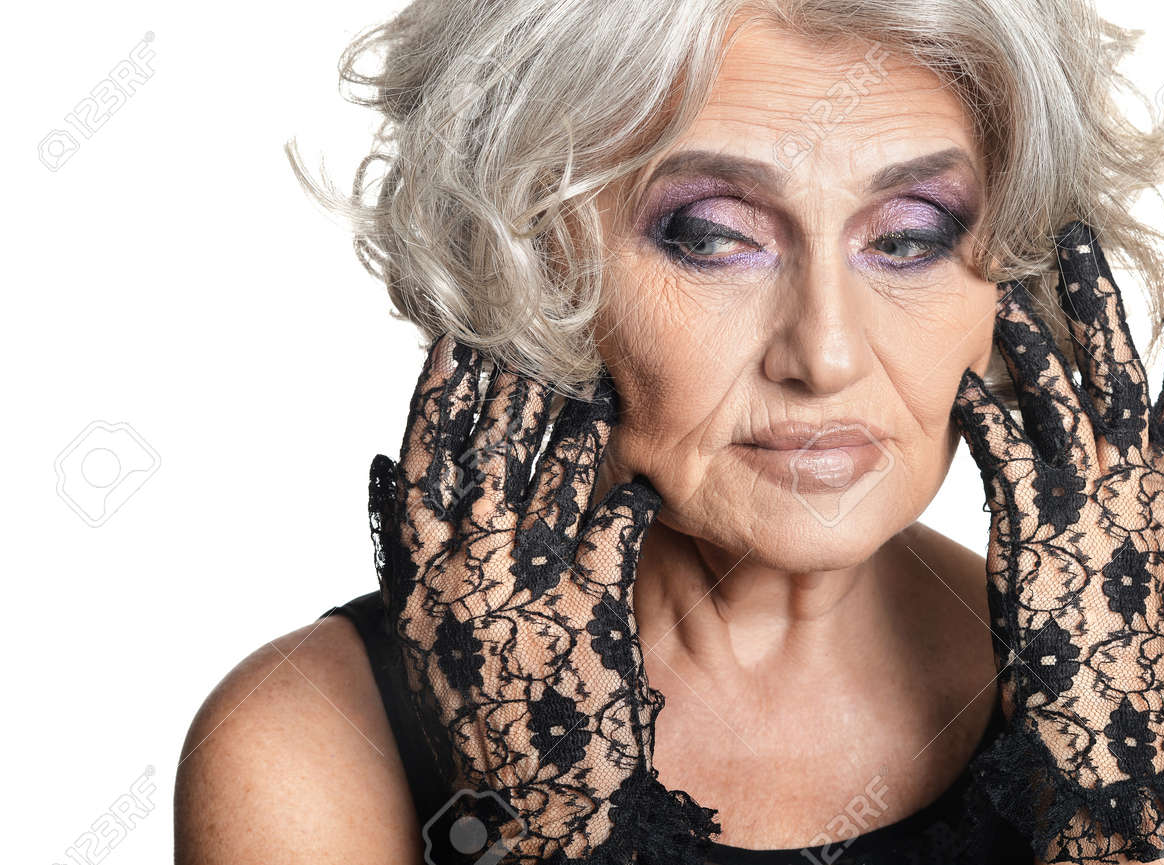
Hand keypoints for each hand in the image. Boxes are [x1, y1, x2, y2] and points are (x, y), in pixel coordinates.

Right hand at [367, 335, 719, 862]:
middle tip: (535, 337)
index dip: (437, 399)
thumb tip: (380, 465)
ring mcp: (526, 595)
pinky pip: (612, 531)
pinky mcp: (589, 615)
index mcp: (420, 580)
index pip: (421, 467)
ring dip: (571, 428)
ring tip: (592, 384)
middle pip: (485, 460)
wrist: (531, 804)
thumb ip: (402, 546)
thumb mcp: (420, 632)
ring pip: (548, 483)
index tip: (456, 342)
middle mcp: (465, 579)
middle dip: (509, 390)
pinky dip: (627, 494)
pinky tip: (643, 472)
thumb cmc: (478, 710)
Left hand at [951, 221, 1163, 862]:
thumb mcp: (1146, 576)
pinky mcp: (1033, 525)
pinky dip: (984, 409)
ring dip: (1030, 338)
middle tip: (1072, 240)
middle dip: (1098, 301)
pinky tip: (960, 378)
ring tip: (1001, 289)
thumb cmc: (1122, 659)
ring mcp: (1086, 501)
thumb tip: (1123, 495)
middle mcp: (1137, 485)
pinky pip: (1005, 448)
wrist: (1110, 724)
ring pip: (1061, 396)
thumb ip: (1135, 521)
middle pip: (1121, 370)